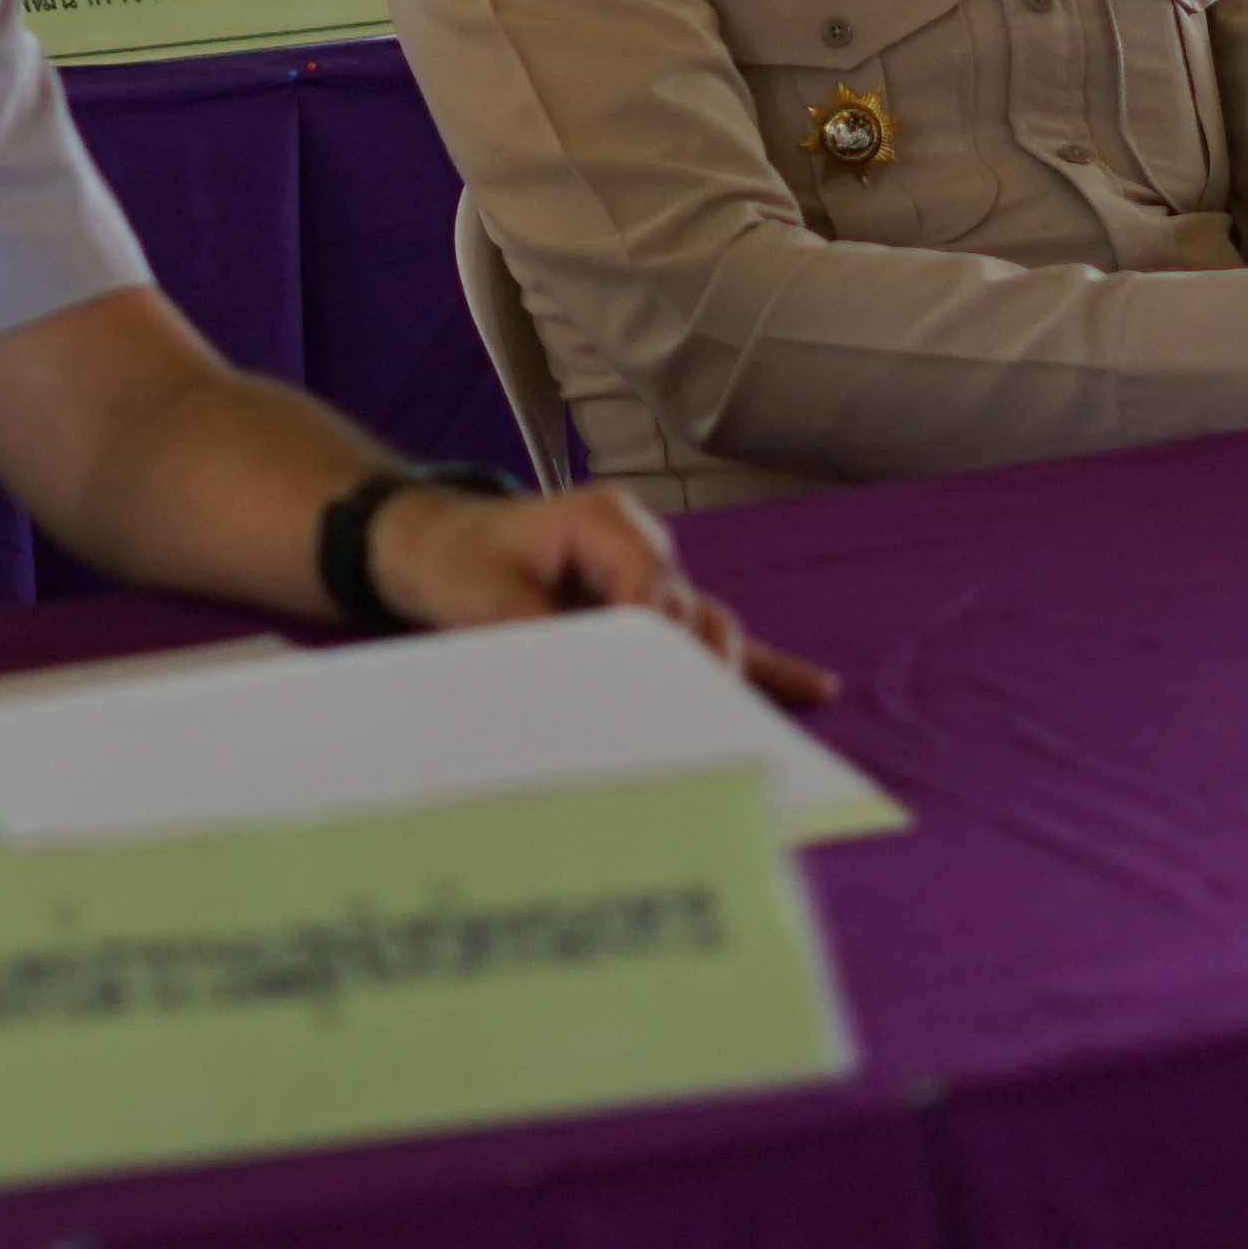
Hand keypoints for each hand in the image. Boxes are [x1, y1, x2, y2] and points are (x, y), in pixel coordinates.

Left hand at [357, 482, 837, 710]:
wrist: (436, 546)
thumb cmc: (457, 558)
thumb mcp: (483, 593)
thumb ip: (540, 630)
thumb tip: (587, 676)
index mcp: (607, 521)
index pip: (651, 585)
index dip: (653, 636)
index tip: (649, 688)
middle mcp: (645, 547)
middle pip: (692, 614)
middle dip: (702, 668)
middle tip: (708, 724)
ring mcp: (655, 581)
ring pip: (708, 632)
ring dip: (730, 678)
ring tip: (759, 726)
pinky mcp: (653, 617)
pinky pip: (708, 642)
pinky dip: (758, 668)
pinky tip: (812, 688)